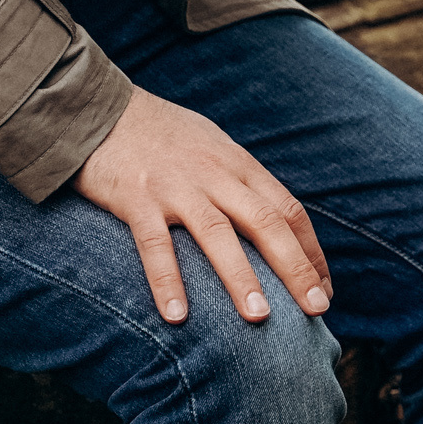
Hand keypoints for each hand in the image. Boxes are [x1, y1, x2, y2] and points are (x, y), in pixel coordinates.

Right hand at [74, 88, 331, 324]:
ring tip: (260, 317)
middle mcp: (215, 175)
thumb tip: (274, 224)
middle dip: (296, 268)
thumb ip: (241, 182)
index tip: (324, 288)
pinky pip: (156, 246)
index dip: (311, 252)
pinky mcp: (137, 199)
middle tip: (316, 309)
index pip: (289, 211)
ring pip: (218, 234)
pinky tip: (177, 317)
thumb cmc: (162, 134)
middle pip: (267, 223)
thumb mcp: (213, 147)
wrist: (98, 106)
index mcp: (239, 165)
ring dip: (241, 277)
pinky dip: (167, 281)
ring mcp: (177, 187)